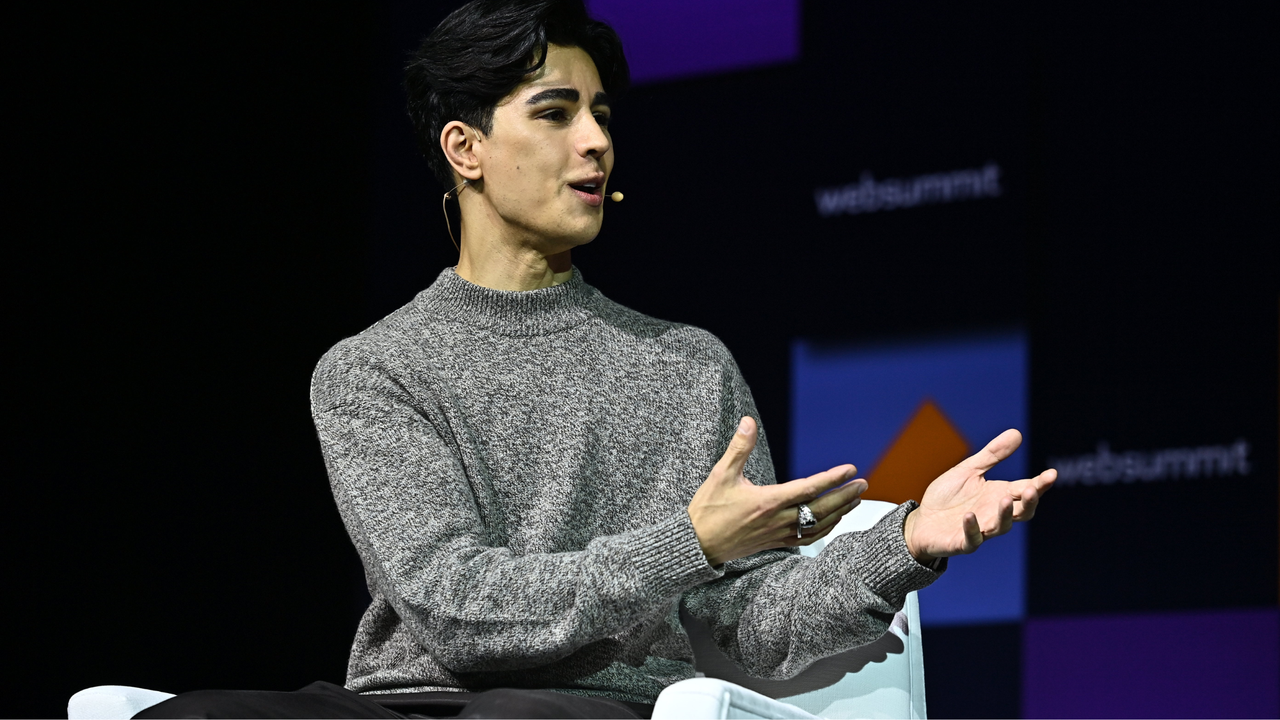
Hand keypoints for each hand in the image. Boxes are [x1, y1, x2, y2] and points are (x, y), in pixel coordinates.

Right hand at [689, 416, 866, 565]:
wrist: (698, 544)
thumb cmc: (708, 510)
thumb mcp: (721, 474)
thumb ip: (739, 448)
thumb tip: (748, 422)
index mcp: (767, 501)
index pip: (808, 488)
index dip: (832, 478)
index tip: (849, 469)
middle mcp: (777, 520)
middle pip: (820, 508)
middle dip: (844, 495)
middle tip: (863, 484)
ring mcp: (778, 534)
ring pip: (817, 525)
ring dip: (839, 512)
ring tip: (855, 500)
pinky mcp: (775, 543)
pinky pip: (807, 539)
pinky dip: (824, 530)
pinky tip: (833, 522)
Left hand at [903, 429, 1056, 563]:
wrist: (922, 521)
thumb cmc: (948, 496)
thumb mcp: (969, 470)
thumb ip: (992, 455)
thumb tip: (1017, 433)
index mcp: (999, 495)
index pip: (1025, 490)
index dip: (1040, 484)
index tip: (1051, 474)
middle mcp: (994, 514)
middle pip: (1021, 512)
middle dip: (1029, 502)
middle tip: (1032, 489)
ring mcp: (980, 530)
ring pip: (1000, 526)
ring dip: (1004, 514)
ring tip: (1004, 499)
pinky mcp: (961, 543)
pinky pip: (971, 539)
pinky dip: (972, 528)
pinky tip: (969, 515)